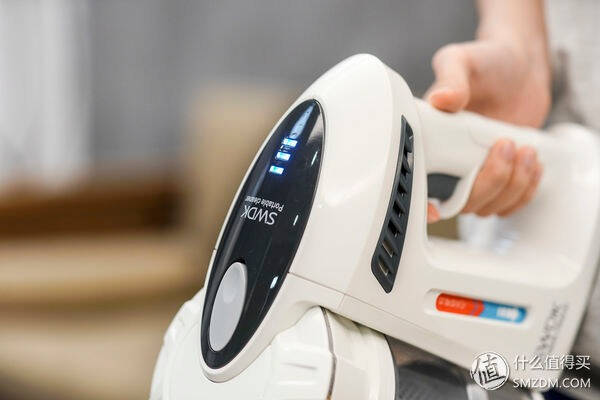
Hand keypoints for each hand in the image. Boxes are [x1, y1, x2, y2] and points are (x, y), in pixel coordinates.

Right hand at [426, 37, 548, 222]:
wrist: (520, 67)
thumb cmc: (486, 61)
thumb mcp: (464, 61)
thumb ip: (452, 78)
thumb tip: (443, 99)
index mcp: (428, 140)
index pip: (416, 182)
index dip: (423, 204)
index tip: (435, 210)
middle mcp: (446, 162)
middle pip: (460, 200)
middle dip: (490, 181)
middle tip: (506, 147)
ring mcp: (472, 173)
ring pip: (486, 206)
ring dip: (512, 185)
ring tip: (524, 152)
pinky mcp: (499, 177)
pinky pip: (507, 204)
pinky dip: (524, 191)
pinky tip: (531, 166)